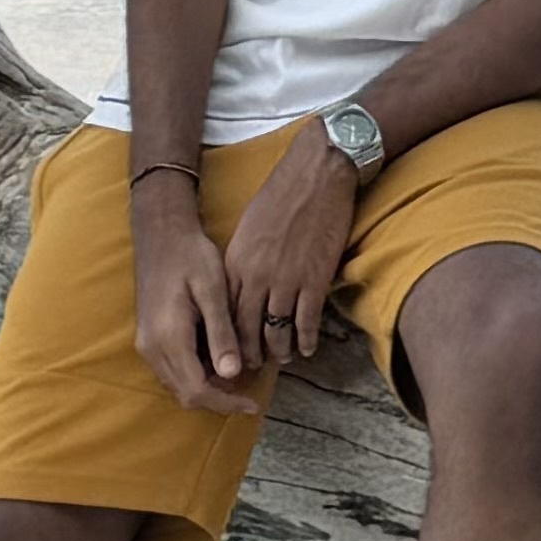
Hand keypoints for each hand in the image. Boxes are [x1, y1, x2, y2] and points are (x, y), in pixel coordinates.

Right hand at [129, 175, 255, 411]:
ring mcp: (146, 345)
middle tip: (248, 392)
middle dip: (218, 400)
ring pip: (177, 385)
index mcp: (169, 337)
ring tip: (236, 374)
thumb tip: (232, 374)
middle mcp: (152, 348)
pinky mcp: (147, 339)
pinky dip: (194, 375)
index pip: (197, 390)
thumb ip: (221, 333)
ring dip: (206, 388)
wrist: (161, 235)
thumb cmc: (190, 256)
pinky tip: (216, 359)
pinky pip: (171, 371)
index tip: (252, 404)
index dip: (226, 403)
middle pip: (185, 394)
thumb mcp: (212, 290)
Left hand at [216, 126, 359, 367]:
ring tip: (282, 359)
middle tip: (252, 367)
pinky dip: (305, 340)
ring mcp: (286, 281)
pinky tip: (306, 348)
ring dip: (279, 351)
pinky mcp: (314, 280)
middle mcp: (256, 276)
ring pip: (276, 332)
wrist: (317, 173)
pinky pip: (306, 323)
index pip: (223, 312)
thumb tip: (240, 286)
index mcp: (236, 261)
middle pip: (246, 330)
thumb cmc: (282, 194)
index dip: (225, 336)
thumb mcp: (249, 227)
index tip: (227, 350)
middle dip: (249, 353)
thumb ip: (242, 260)